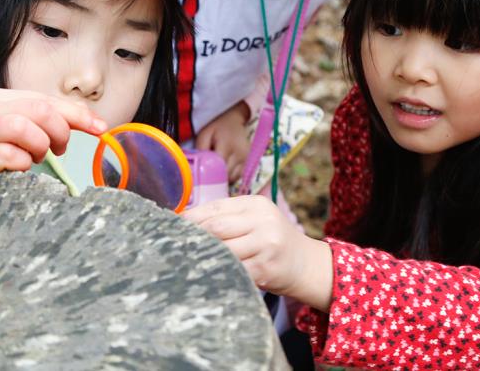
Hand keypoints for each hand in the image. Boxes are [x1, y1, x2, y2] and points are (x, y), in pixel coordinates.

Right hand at [0, 89, 107, 183]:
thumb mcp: (24, 133)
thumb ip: (53, 124)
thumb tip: (97, 124)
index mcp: (4, 98)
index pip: (48, 100)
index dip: (78, 114)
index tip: (101, 129)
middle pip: (38, 110)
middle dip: (59, 131)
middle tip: (59, 150)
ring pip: (21, 127)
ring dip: (38, 146)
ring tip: (34, 158)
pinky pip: (7, 155)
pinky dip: (21, 163)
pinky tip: (18, 168)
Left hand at [184, 195, 331, 309]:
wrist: (306, 264)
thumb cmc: (271, 241)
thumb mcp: (255, 220)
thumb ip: (227, 218)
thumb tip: (184, 221)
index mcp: (255, 204)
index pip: (215, 207)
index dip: (191, 218)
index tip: (172, 226)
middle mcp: (262, 220)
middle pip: (215, 227)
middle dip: (194, 237)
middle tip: (175, 246)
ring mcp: (265, 244)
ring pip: (222, 249)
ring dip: (204, 256)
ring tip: (188, 261)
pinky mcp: (265, 267)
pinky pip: (233, 270)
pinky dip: (219, 272)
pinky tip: (209, 274)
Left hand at [195, 101, 251, 181]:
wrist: (233, 119)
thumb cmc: (217, 127)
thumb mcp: (204, 134)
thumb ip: (201, 150)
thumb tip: (198, 167)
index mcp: (227, 146)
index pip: (219, 168)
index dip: (210, 174)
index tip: (203, 176)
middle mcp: (240, 154)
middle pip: (227, 175)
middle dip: (216, 177)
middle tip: (208, 174)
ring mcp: (246, 158)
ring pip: (233, 178)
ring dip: (224, 178)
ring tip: (217, 171)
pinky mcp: (249, 161)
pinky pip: (239, 176)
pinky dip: (231, 176)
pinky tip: (225, 170)